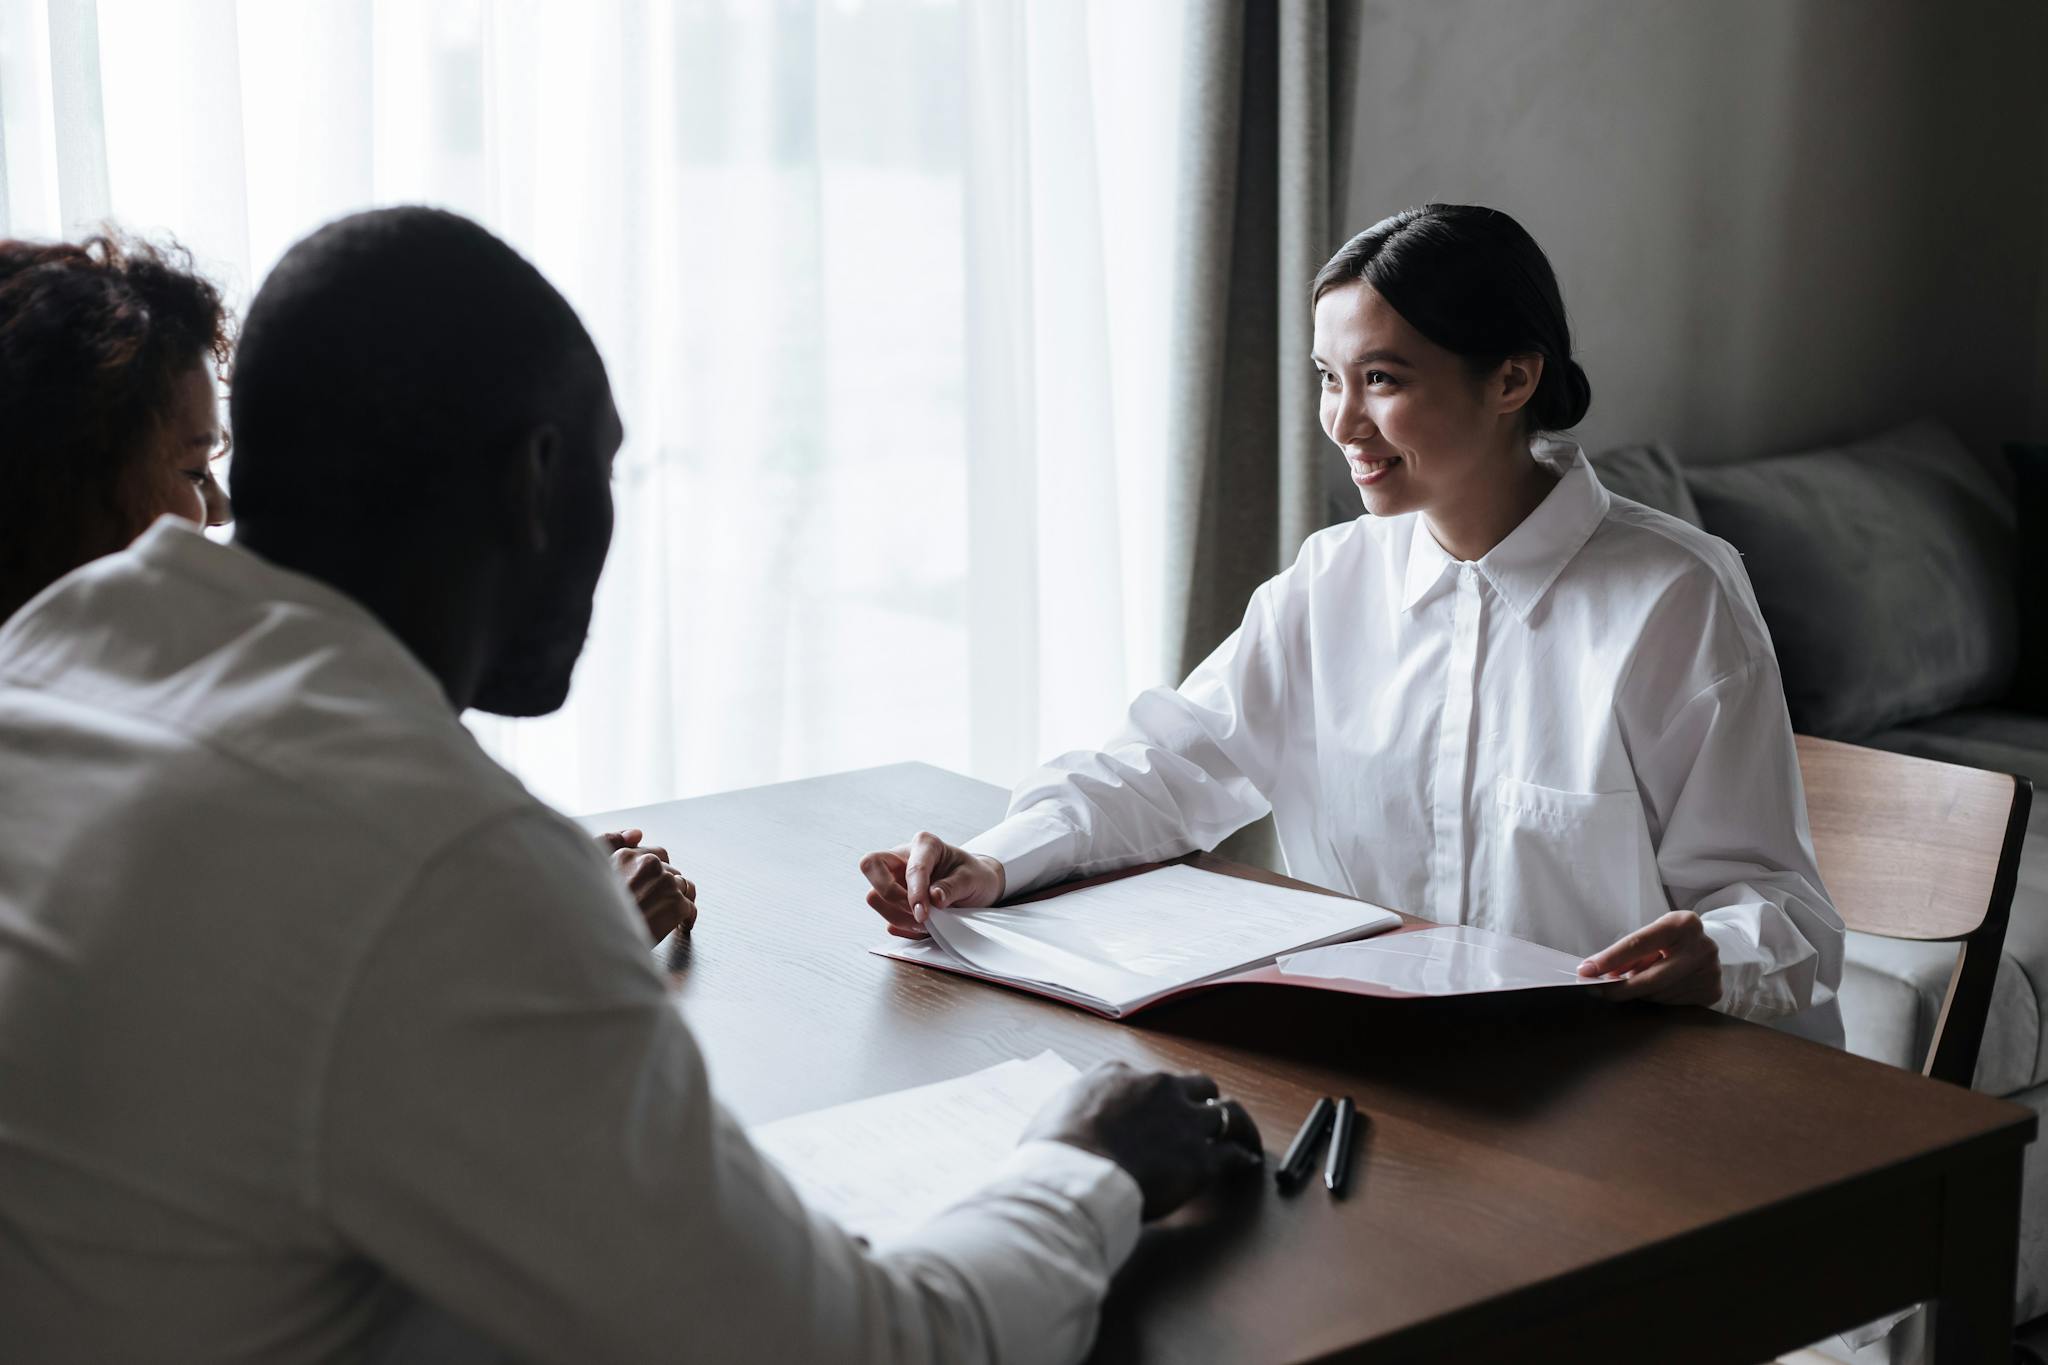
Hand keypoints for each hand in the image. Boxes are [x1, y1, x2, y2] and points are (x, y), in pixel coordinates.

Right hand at [596, 828, 698, 942]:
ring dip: (677, 899)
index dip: (654, 873)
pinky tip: (681, 924)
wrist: (595, 942)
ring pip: (683, 886)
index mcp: (626, 855)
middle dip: (666, 886)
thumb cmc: (589, 914)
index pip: (654, 854)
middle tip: (657, 903)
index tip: (653, 885)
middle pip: (670, 871)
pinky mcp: (676, 903)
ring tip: (670, 914)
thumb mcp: (591, 871)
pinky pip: (691, 908)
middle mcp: (648, 864)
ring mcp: (665, 883)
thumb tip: (637, 834)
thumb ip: (610, 845)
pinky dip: (687, 917)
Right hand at [857, 831, 1004, 938]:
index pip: (910, 866)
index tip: (924, 913)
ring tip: (926, 923)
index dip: (914, 891)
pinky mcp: (894, 900)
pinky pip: (885, 915)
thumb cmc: (973, 876)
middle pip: (870, 866)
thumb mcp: (972, 879)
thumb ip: (952, 887)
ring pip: (874, 896)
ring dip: (897, 915)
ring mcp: (894, 879)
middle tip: (917, 912)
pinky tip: (922, 927)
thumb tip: (934, 898)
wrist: (976, 887)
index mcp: (925, 845)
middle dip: (890, 895)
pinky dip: (901, 926)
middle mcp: (902, 858)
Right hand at [1023, 1061, 1262, 1218]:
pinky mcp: (1201, 1158)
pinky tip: (1245, 1160)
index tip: (1155, 1109)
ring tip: (1236, 1133)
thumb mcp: (1055, 1111)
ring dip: (1228, 1123)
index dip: (1155, 1096)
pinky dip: (1241, 1155)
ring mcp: (1184, 1121)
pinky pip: (1233, 1152)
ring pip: (1223, 1112)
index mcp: (1119, 1074)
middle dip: (1201, 1098)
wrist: (1074, 1175)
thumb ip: (1076, 1108)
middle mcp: (1158, 1088)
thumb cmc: (1054, 1150)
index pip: (1147, 1079)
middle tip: (1201, 1113)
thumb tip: (1073, 1120)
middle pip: (1196, 1084)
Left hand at [1578, 910, 1720, 1005]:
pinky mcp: (1713, 991)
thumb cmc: (1671, 940)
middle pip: (1650, 977)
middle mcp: (1702, 946)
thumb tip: (1598, 972)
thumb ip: (1629, 953)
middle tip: (1599, 991)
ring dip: (1641, 993)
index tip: (1587, 970)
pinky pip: (1673, 1004)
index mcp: (1683, 924)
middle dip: (1620, 988)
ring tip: (1639, 983)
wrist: (1708, 946)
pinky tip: (1660, 989)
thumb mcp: (1652, 937)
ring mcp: (1711, 971)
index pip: (1638, 944)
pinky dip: (1658, 999)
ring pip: (1659, 994)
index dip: (1610, 959)